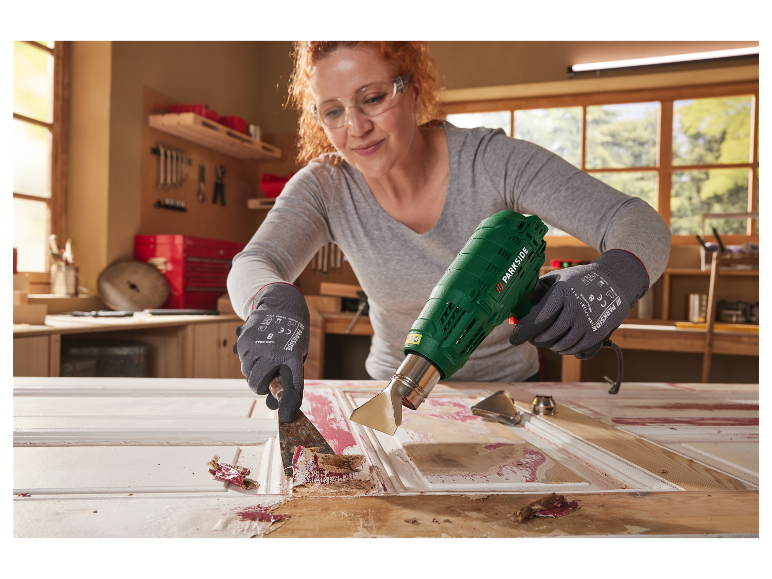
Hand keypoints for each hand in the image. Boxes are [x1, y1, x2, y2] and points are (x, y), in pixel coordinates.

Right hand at [233, 283, 309, 421]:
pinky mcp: (244, 340)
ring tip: (266, 355)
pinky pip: (241, 359)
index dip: (288, 403)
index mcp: (293, 358)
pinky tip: (258, 346)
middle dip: (261, 386)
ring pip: (247, 373)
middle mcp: (273, 353)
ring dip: (254, 370)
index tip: (285, 417)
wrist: (282, 305)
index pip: (291, 386)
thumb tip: (276, 407)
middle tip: (268, 377)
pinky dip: (247, 357)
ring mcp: (256, 346)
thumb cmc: (293, 337)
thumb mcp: (299, 356)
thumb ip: (288, 378)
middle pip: (256, 385)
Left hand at [509, 250, 647, 358]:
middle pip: (548, 336)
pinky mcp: (598, 335)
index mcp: (562, 293)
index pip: (538, 319)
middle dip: (536, 339)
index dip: (523, 331)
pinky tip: (563, 342)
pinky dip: (566, 349)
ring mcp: (588, 324)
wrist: (614, 282)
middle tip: (533, 337)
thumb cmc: (579, 280)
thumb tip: (520, 309)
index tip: (514, 339)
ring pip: (561, 346)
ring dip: (551, 345)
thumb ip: (537, 291)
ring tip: (548, 338)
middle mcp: (576, 309)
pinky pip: (576, 351)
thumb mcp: (557, 278)